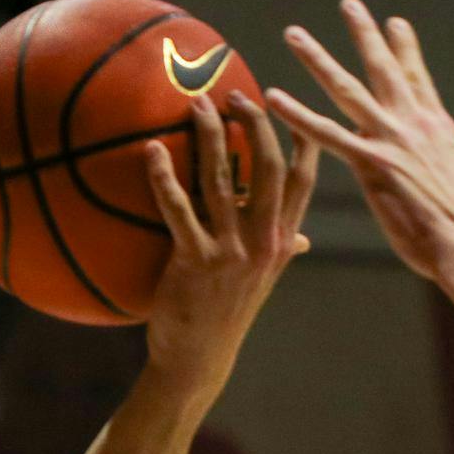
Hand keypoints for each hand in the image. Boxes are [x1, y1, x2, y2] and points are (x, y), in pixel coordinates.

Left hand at [140, 90, 317, 391]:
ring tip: (195, 105)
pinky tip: (151, 151)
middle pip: (268, 168)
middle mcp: (264, 243)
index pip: (302, 183)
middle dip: (255, 124)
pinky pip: (178, 208)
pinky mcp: (196, 261)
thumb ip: (280, 250)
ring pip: (223, 180)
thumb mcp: (261, 281)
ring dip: (209, 136)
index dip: (302, 142)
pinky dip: (164, 176)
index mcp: (282, 243)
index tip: (295, 107)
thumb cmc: (225, 315)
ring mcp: (231, 252)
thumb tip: (302, 238)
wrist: (198, 359)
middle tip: (234, 94)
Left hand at [266, 0, 453, 277]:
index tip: (395, 23)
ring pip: (347, 89)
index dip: (405, 49)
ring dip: (318, 59)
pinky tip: (273, 98)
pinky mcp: (372, 164)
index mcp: (439, 127)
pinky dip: (298, 115)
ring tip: (294, 35)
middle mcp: (414, 123)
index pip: (417, 78)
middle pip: (383, 68)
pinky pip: (326, 134)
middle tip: (349, 5)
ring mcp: (391, 139)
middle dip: (365, 33)